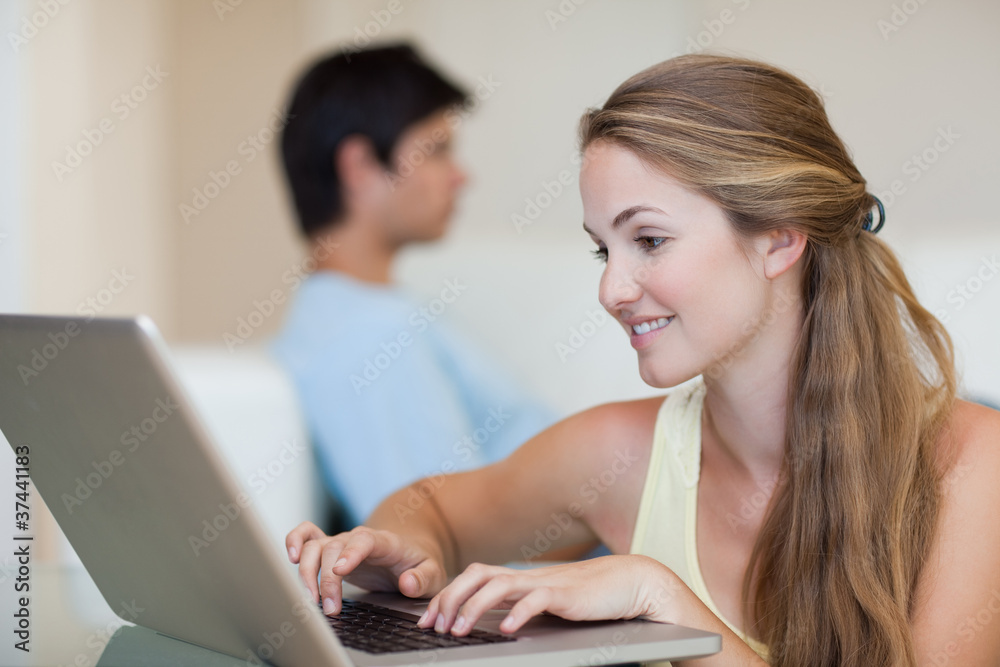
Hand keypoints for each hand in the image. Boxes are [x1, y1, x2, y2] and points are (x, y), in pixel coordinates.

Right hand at [285, 522, 447, 615]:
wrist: (410, 550)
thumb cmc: (419, 562)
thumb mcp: (433, 572)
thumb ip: (423, 577)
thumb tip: (406, 583)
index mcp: (384, 541)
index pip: (364, 540)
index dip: (350, 553)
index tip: (340, 571)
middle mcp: (358, 538)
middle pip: (334, 549)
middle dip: (327, 579)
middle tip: (331, 608)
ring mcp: (342, 542)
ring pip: (315, 546)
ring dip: (308, 572)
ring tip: (312, 601)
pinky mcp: (331, 549)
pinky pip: (307, 536)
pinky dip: (294, 540)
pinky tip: (290, 557)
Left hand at [416, 554, 679, 635]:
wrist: (631, 582)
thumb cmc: (590, 597)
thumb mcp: (547, 602)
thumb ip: (521, 607)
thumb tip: (491, 623)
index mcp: (520, 578)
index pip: (473, 577)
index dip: (447, 595)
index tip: (429, 619)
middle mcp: (527, 576)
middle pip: (476, 574)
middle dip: (449, 598)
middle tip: (434, 625)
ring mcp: (545, 583)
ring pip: (497, 585)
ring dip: (472, 607)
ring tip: (459, 631)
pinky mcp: (566, 595)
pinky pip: (536, 600)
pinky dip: (517, 614)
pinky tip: (506, 631)